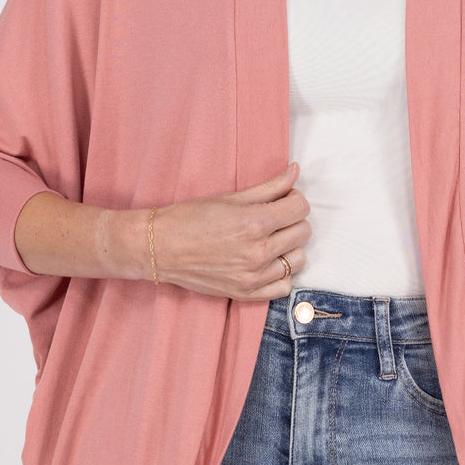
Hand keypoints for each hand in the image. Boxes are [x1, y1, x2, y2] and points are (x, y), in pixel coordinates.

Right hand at [122, 162, 311, 298]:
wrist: (160, 248)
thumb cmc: (191, 218)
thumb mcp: (231, 198)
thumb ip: (270, 187)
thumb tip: (296, 171)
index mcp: (256, 222)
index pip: (301, 208)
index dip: (294, 200)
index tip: (283, 200)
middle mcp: (258, 252)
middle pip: (303, 232)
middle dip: (292, 221)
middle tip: (274, 218)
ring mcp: (254, 276)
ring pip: (299, 260)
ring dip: (289, 248)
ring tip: (269, 241)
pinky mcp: (247, 293)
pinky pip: (285, 287)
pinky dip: (281, 275)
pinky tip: (266, 263)